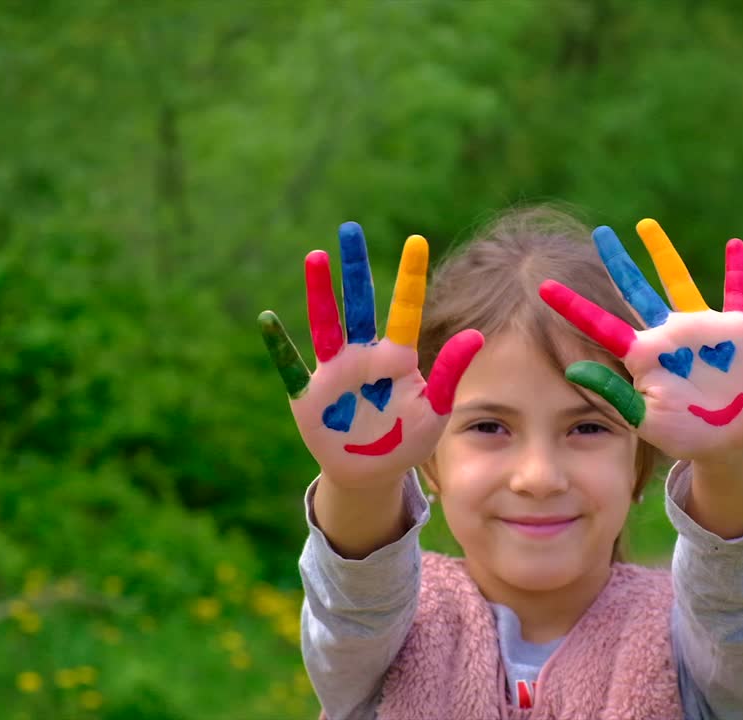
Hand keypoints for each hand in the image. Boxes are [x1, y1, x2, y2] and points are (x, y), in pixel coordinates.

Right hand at [259, 222, 482, 488]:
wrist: (372, 472)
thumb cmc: (408, 437)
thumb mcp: (436, 408)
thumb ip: (449, 372)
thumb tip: (475, 335)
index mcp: (397, 358)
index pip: (405, 310)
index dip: (411, 277)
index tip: (417, 241)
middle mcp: (363, 356)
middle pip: (359, 304)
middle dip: (355, 268)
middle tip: (350, 228)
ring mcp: (334, 373)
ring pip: (326, 325)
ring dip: (321, 293)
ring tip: (316, 258)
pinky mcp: (309, 395)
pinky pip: (292, 366)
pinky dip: (279, 345)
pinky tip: (267, 319)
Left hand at [539, 219, 742, 462]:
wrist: (729, 442)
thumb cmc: (684, 434)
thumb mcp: (644, 418)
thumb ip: (613, 393)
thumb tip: (573, 369)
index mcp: (642, 354)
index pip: (601, 324)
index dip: (572, 306)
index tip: (544, 286)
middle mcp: (666, 334)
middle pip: (635, 289)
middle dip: (617, 262)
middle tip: (599, 233)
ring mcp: (700, 329)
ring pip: (678, 281)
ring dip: (664, 253)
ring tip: (645, 226)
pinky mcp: (735, 330)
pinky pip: (737, 292)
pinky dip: (737, 269)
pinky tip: (735, 244)